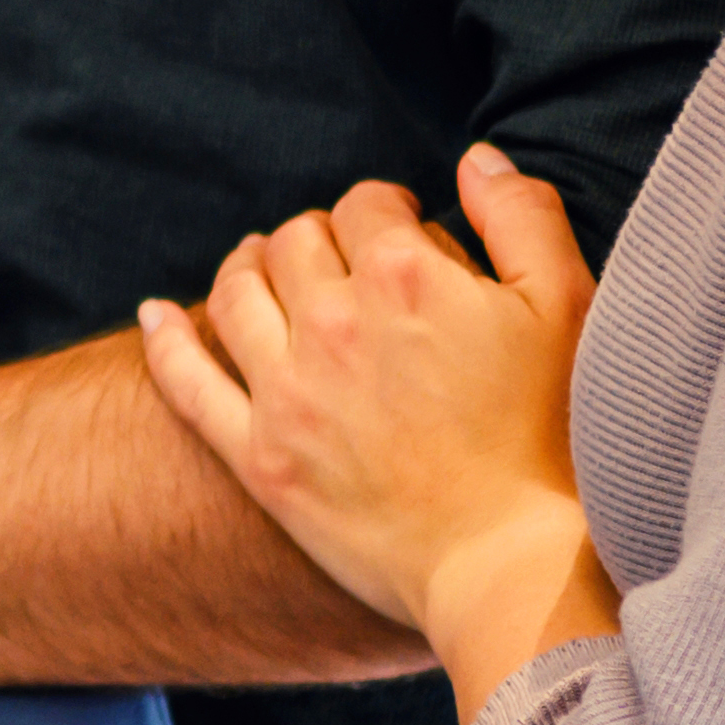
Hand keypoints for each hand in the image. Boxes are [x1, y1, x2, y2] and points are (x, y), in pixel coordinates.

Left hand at [133, 146, 608, 701]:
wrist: (515, 565)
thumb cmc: (558, 438)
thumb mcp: (569, 308)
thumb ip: (522, 216)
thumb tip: (474, 159)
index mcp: (404, 276)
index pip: (367, 205)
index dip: (387, 212)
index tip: (404, 235)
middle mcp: (331, 322)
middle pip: (297, 241)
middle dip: (322, 239)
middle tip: (345, 264)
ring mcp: (286, 392)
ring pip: (237, 293)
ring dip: (247, 267)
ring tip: (262, 267)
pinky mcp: (259, 458)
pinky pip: (186, 382)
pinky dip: (165, 339)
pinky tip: (155, 316)